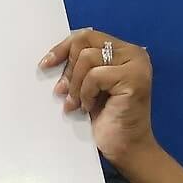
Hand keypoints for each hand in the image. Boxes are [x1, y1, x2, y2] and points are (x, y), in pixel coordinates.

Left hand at [41, 28, 157, 169]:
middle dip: (68, 70)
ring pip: (87, 59)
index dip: (62, 48)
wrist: (124, 146)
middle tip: (63, 92)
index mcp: (123, 51)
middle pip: (84, 43)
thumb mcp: (87, 85)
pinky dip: (86, 93)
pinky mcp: (134, 78)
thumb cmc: (104, 117)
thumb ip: (79, 66)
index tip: (45, 64)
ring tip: (76, 104)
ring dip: (75, 85)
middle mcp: (134, 53)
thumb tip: (50, 58)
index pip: (86, 35)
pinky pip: (95, 76)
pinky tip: (88, 107)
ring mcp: (137, 65)